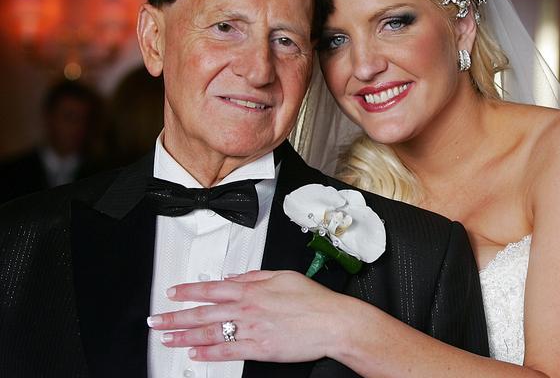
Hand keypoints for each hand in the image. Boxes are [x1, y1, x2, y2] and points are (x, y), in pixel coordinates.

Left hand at [147, 270, 348, 361]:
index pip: (211, 288)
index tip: (172, 293)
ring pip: (210, 333)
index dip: (188, 291)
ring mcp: (251, 330)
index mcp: (252, 289)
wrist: (332, 321)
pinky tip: (194, 355)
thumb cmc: (313, 299)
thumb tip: (236, 276)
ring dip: (185, 337)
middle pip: (203, 312)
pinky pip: (227, 351)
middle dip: (176, 317)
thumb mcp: (283, 276)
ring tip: (167, 338)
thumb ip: (256, 275)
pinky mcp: (259, 349)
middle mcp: (247, 308)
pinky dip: (208, 354)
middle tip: (156, 321)